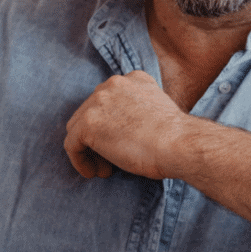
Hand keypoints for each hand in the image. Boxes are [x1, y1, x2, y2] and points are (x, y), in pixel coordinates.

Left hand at [63, 70, 188, 179]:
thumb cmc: (174, 139)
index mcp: (134, 79)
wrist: (178, 144)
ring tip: (104, 169)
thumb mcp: (158, 112)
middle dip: (98, 138)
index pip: (110, 101)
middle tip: (111, 161)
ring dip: (89, 150)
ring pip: (79, 127)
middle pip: (91, 112)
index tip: (120, 144)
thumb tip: (121, 132)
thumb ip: (137, 112)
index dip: (111, 126)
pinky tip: (94, 172)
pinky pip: (72, 144)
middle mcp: (113, 84)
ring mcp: (98, 101)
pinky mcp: (88, 123)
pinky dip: (79, 161)